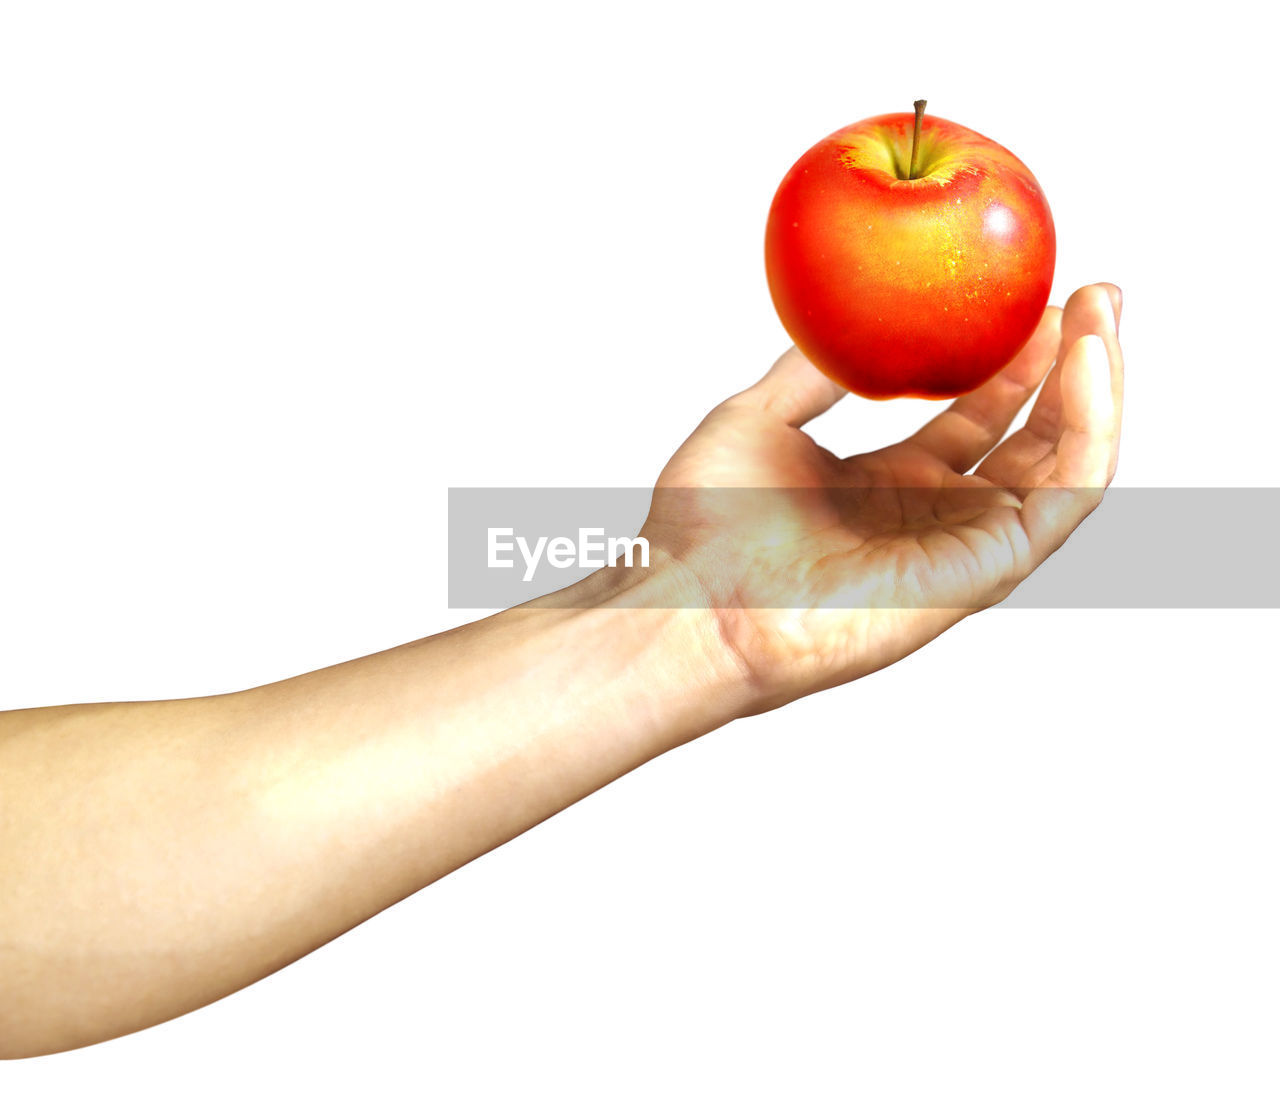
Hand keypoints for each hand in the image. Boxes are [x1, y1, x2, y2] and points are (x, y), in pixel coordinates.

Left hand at [640, 283, 1123, 712]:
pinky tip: (1089, 360)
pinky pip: (1061, 496)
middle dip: (1068, 365)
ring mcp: (960, 548)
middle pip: (1029, 438)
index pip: (974, 416)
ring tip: (1102, 311)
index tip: (1031, 293)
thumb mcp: (757, 416)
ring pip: (1061, 464)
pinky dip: (1090, 427)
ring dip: (1094, 385)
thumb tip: (854, 314)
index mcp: (885, 486)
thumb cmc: (703, 530)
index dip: (1009, 359)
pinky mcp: (979, 571)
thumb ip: (812, 371)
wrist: (690, 600)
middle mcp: (931, 518)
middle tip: (1092, 293)